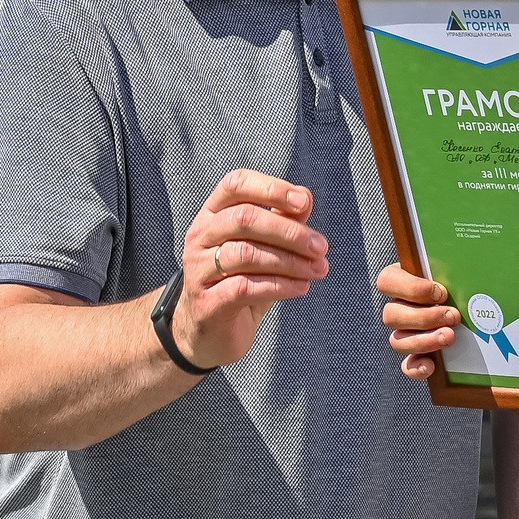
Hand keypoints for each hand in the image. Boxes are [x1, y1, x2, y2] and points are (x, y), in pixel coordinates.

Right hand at [174, 170, 329, 367]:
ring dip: (290, 261)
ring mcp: (198, 270)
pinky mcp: (206, 303)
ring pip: (246, 254)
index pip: (236, 185)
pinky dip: (279, 285)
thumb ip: (281, 223)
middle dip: (289, 232)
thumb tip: (304, 199)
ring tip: (318, 270)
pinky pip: (244, 287)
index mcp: (212, 215)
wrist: (209, 334)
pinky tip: (301, 287)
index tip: (304, 203)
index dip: (271, 188)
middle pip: (244, 218)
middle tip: (320, 247)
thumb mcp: (263, 250)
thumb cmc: (239, 283)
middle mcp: (200, 237)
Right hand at [376, 263, 457, 380]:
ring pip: (397, 341)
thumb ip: (453, 268)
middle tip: (452, 316)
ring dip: (424, 341)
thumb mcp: (456, 269)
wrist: (474, 303)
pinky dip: (417, 368)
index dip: (412, 289)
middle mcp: (398, 307)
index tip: (441, 293)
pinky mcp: (415, 354)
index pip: (387, 281)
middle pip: (391, 315)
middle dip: (424, 318)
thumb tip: (467, 264)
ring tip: (450, 336)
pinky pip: (407, 366)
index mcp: (401, 280)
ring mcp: (403, 333)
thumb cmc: (461, 279)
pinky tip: (432, 365)